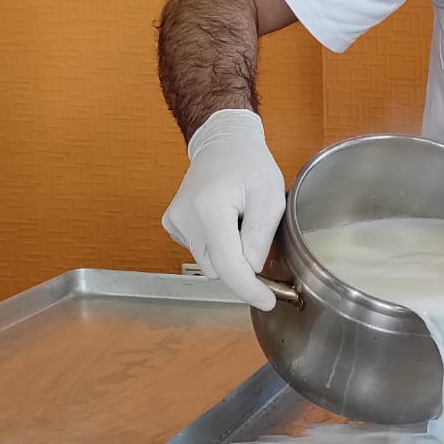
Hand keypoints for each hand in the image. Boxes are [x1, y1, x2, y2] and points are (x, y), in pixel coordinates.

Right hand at [162, 109, 284, 309]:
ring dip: (228, 252)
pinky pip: (199, 250)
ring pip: (208, 262)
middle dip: (242, 266)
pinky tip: (223, 218)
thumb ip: (260, 237)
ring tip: (239, 220)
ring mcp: (175, 221)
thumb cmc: (250, 165)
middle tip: (259, 238)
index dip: (249, 288)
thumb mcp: (270, 197)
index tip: (268, 301)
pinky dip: (215, 244)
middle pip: (217, 267)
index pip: (228, 265)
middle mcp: (185, 217)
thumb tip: (250, 271)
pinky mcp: (172, 224)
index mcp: (210, 209)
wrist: (222, 143)